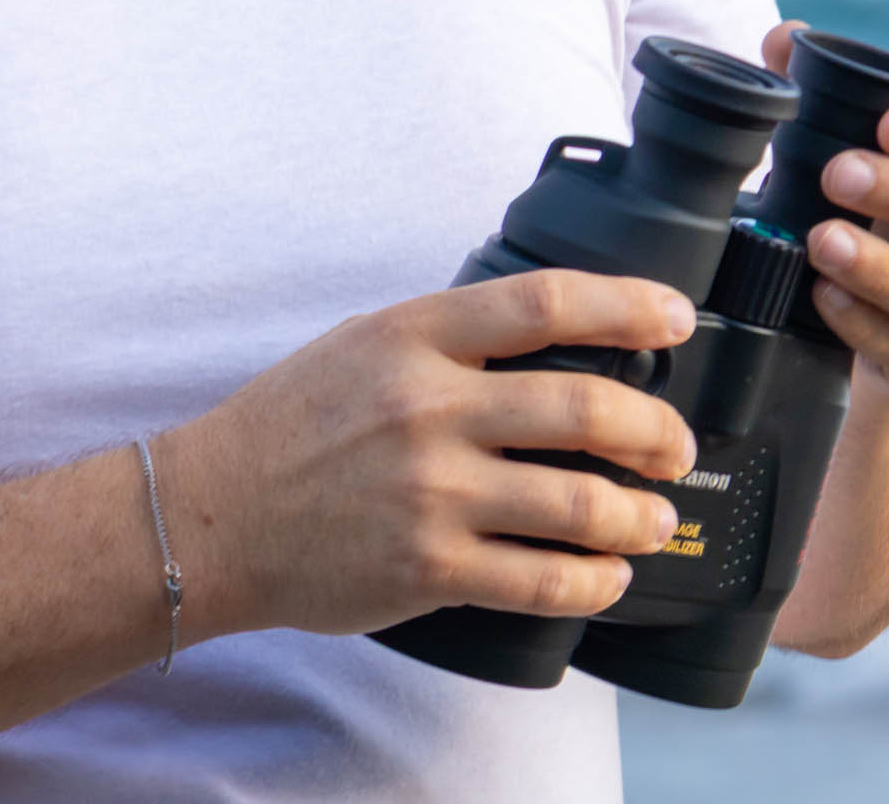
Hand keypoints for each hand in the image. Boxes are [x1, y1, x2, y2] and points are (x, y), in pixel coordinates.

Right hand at [159, 269, 699, 639]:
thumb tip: (551, 334)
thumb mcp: (362, 343)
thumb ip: (451, 337)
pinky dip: (594, 583)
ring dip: (639, 516)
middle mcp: (428, 408)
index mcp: (414, 336)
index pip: (546, 304)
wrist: (212, 517)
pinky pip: (543, 581)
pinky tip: (607, 578)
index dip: (628, 306)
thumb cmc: (290, 427)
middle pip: (587, 408)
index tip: (676, 318)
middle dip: (656, 432)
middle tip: (675, 447)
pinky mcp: (428, 568)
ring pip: (580, 505)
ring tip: (652, 520)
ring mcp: (431, 493)